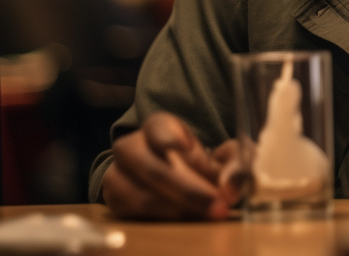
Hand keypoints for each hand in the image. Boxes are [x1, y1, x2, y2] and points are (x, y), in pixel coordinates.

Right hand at [101, 112, 248, 219]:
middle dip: (187, 190)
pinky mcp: (114, 202)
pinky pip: (136, 216)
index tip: (187, 148)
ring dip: (178, 210)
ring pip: (142, 197)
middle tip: (217, 204)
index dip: (170, 138)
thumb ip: (234, 164)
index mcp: (157, 127)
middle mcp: (130, 147)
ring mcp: (117, 174)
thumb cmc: (197, 164)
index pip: (157, 128)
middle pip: (152, 169)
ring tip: (206, 214)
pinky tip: (186, 219)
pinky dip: (163, 221)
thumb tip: (231, 185)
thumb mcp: (221, 156)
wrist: (172, 179)